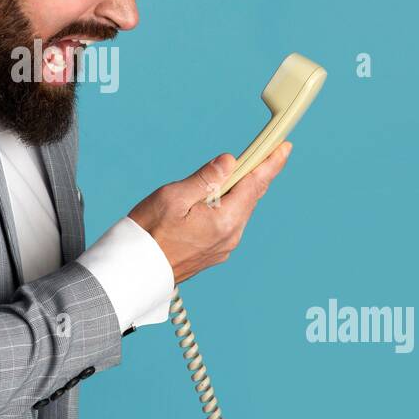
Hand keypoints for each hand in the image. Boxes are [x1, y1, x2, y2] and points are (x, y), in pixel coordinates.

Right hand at [127, 142, 292, 285]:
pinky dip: (229, 205)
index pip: (255, 184)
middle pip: (250, 197)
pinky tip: (219, 197)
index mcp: (224, 220)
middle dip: (257, 173)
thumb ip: (205, 179)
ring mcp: (223, 247)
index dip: (271, 163)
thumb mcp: (173, 197)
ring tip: (237, 171)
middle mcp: (230, 236)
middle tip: (267, 152)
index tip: (284, 147)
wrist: (135, 271)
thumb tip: (229, 161)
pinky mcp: (213, 253)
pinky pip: (228, 223)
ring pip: (239, 210)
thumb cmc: (148, 233)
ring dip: (240, 189)